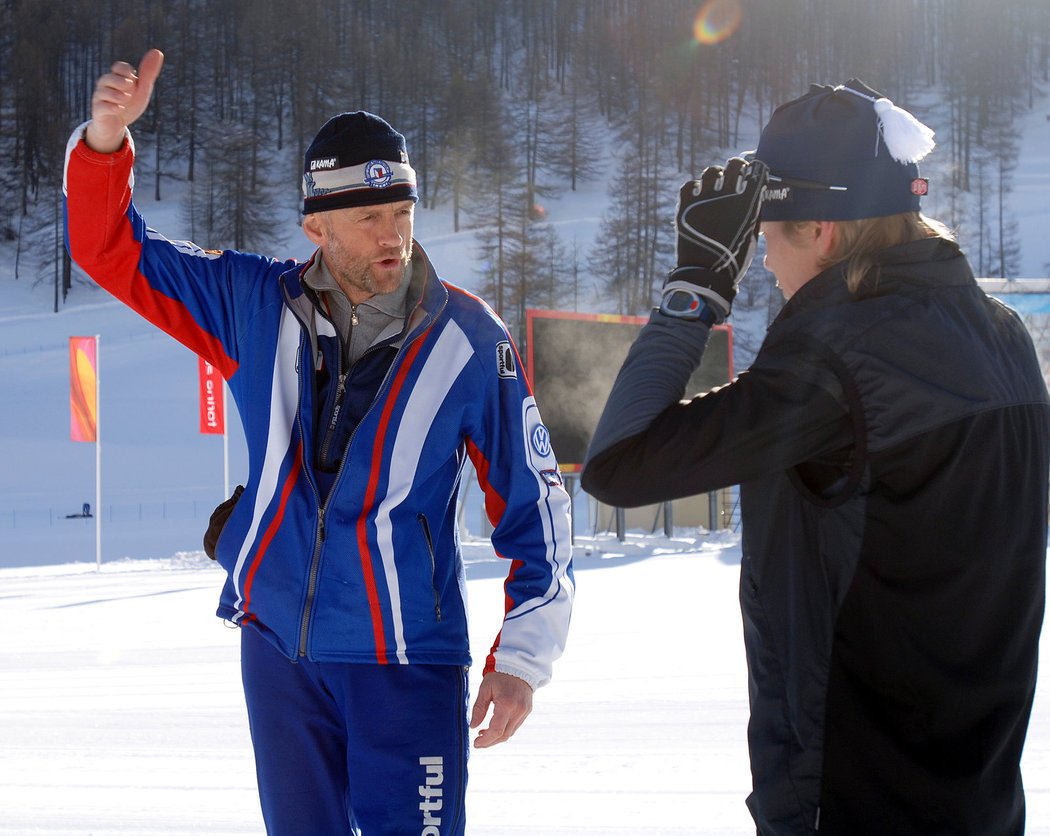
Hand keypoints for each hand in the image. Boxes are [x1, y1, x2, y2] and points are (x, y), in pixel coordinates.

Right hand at [86, 49, 164, 153]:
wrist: (117, 126)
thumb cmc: (129, 105)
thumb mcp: (142, 89)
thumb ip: (148, 73)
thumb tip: (157, 51)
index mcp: (116, 78)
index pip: (119, 67)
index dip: (126, 71)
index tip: (134, 79)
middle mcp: (105, 86)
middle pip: (109, 78)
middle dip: (120, 82)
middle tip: (130, 89)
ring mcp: (100, 99)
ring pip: (103, 92)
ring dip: (116, 95)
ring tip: (126, 99)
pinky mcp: (98, 112)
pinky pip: (101, 107)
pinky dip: (111, 107)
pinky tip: (120, 109)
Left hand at [469, 671, 532, 748]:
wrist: (519, 664)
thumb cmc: (500, 674)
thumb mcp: (485, 688)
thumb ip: (479, 709)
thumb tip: (473, 726)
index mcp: (507, 704)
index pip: (496, 730)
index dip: (485, 740)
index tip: (475, 743)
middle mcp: (518, 710)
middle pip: (504, 735)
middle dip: (490, 741)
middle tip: (478, 742)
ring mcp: (525, 711)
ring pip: (510, 733)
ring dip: (497, 737)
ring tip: (484, 733)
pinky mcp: (527, 710)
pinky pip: (515, 726)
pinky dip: (505, 730)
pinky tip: (495, 727)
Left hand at [666, 157, 767, 320]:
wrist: (706, 273)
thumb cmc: (733, 257)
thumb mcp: (751, 233)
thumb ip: (752, 210)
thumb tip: (752, 194)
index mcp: (748, 200)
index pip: (756, 170)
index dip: (755, 170)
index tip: (752, 173)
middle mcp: (727, 193)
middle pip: (734, 164)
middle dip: (737, 167)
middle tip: (735, 174)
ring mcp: (704, 197)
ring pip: (711, 172)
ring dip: (715, 176)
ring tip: (714, 186)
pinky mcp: (686, 204)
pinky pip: (689, 185)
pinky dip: (695, 188)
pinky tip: (698, 196)